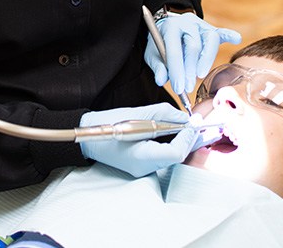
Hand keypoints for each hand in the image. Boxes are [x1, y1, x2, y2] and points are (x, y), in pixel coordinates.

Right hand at [79, 104, 205, 176]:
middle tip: (194, 123)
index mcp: (142, 157)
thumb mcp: (136, 113)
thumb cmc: (107, 124)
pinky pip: (163, 156)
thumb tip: (183, 117)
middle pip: (176, 156)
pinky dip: (170, 143)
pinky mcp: (142, 165)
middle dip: (187, 138)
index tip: (191, 123)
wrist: (89, 135)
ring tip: (184, 125)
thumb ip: (162, 113)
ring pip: (171, 156)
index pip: (176, 153)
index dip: (187, 137)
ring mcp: (143, 169)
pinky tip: (172, 132)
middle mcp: (144, 168)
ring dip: (180, 140)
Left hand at [145, 12, 240, 93]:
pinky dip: (229, 35)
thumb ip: (158, 66)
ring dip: (206, 60)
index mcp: (170, 27)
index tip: (178, 88)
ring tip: (200, 75)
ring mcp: (200, 25)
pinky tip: (235, 39)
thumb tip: (161, 79)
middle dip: (191, 69)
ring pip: (209, 40)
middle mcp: (186, 23)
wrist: (167, 26)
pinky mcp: (211, 29)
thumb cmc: (161, 44)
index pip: (174, 49)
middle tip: (188, 87)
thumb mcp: (152, 53)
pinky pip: (221, 32)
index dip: (176, 71)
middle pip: (193, 45)